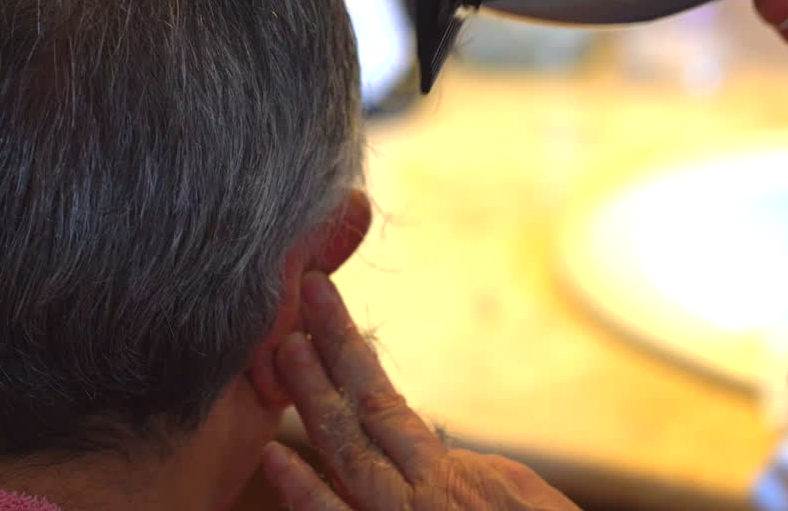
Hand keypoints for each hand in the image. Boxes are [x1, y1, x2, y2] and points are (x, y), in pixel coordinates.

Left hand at [261, 273, 580, 510]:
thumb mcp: (513, 499)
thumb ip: (463, 471)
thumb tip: (431, 446)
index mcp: (446, 475)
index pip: (382, 403)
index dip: (348, 352)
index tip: (321, 307)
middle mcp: (420, 495)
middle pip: (360, 413)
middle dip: (325, 354)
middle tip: (296, 297)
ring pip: (347, 457)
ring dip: (311, 401)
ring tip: (280, 352)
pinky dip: (305, 495)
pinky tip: (273, 458)